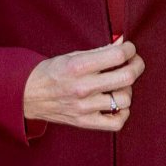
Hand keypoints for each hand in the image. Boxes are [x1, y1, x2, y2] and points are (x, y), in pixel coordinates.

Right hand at [23, 39, 143, 131]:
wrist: (28, 95)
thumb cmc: (52, 72)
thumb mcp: (72, 55)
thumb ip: (99, 51)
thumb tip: (122, 43)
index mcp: (78, 66)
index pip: (117, 56)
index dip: (129, 50)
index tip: (129, 49)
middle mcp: (82, 88)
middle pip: (126, 78)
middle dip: (137, 66)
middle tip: (134, 63)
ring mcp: (85, 107)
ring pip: (125, 99)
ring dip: (128, 89)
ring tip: (119, 84)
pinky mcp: (85, 122)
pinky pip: (117, 122)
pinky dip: (123, 112)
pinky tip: (117, 103)